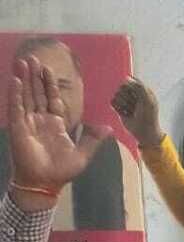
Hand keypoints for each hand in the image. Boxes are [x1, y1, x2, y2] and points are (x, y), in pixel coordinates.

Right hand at [6, 57, 107, 206]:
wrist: (45, 183)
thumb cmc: (62, 171)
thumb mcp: (83, 154)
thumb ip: (93, 139)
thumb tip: (108, 128)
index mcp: (56, 124)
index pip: (52, 98)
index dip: (50, 84)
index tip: (48, 69)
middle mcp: (40, 120)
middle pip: (37, 93)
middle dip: (34, 76)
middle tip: (32, 58)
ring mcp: (28, 122)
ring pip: (26, 96)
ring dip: (24, 79)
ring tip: (23, 62)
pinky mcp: (18, 127)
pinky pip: (17, 107)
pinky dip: (16, 94)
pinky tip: (16, 80)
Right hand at [109, 77, 163, 148]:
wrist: (144, 131)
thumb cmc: (149, 116)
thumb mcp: (148, 100)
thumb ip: (140, 87)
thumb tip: (127, 77)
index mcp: (142, 90)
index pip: (131, 81)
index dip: (132, 88)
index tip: (137, 95)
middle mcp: (133, 94)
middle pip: (122, 87)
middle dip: (128, 96)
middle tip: (135, 105)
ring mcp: (126, 101)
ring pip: (117, 94)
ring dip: (124, 104)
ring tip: (131, 111)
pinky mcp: (119, 108)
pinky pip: (112, 102)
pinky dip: (118, 108)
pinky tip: (125, 113)